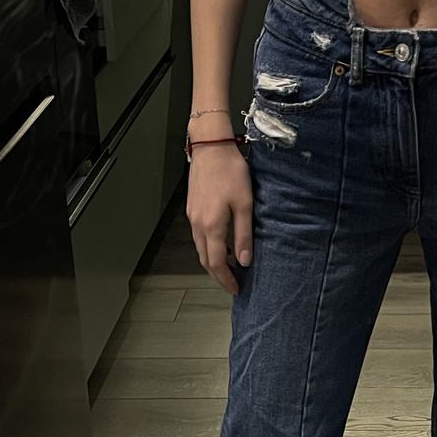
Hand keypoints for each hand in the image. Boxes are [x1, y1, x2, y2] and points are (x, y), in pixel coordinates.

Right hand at [186, 121, 252, 294]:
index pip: (216, 263)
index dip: (225, 279)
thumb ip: (244, 235)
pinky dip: (209, 248)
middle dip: (217, 275)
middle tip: (232, 285)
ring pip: (200, 249)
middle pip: (204, 259)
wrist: (211, 146)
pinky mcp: (192, 209)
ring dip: (212, 263)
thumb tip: (244, 261)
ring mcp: (192, 216)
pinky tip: (222, 247)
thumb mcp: (244, 205)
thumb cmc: (231, 172)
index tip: (236, 289)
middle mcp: (198, 224)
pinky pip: (199, 237)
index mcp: (211, 226)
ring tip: (229, 270)